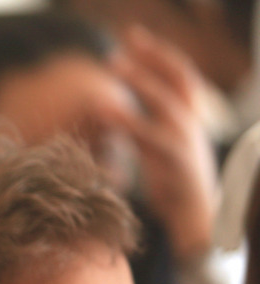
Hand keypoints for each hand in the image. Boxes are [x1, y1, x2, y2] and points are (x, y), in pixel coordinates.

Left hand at [106, 25, 217, 262]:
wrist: (197, 225)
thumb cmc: (174, 191)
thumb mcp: (157, 154)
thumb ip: (141, 133)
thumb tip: (113, 113)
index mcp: (190, 121)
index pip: (180, 77)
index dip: (159, 55)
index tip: (134, 38)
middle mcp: (192, 126)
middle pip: (177, 79)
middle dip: (153, 56)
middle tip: (124, 40)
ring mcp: (186, 143)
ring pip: (165, 102)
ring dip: (140, 80)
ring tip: (113, 64)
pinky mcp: (176, 163)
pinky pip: (150, 136)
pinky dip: (127, 120)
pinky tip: (104, 109)